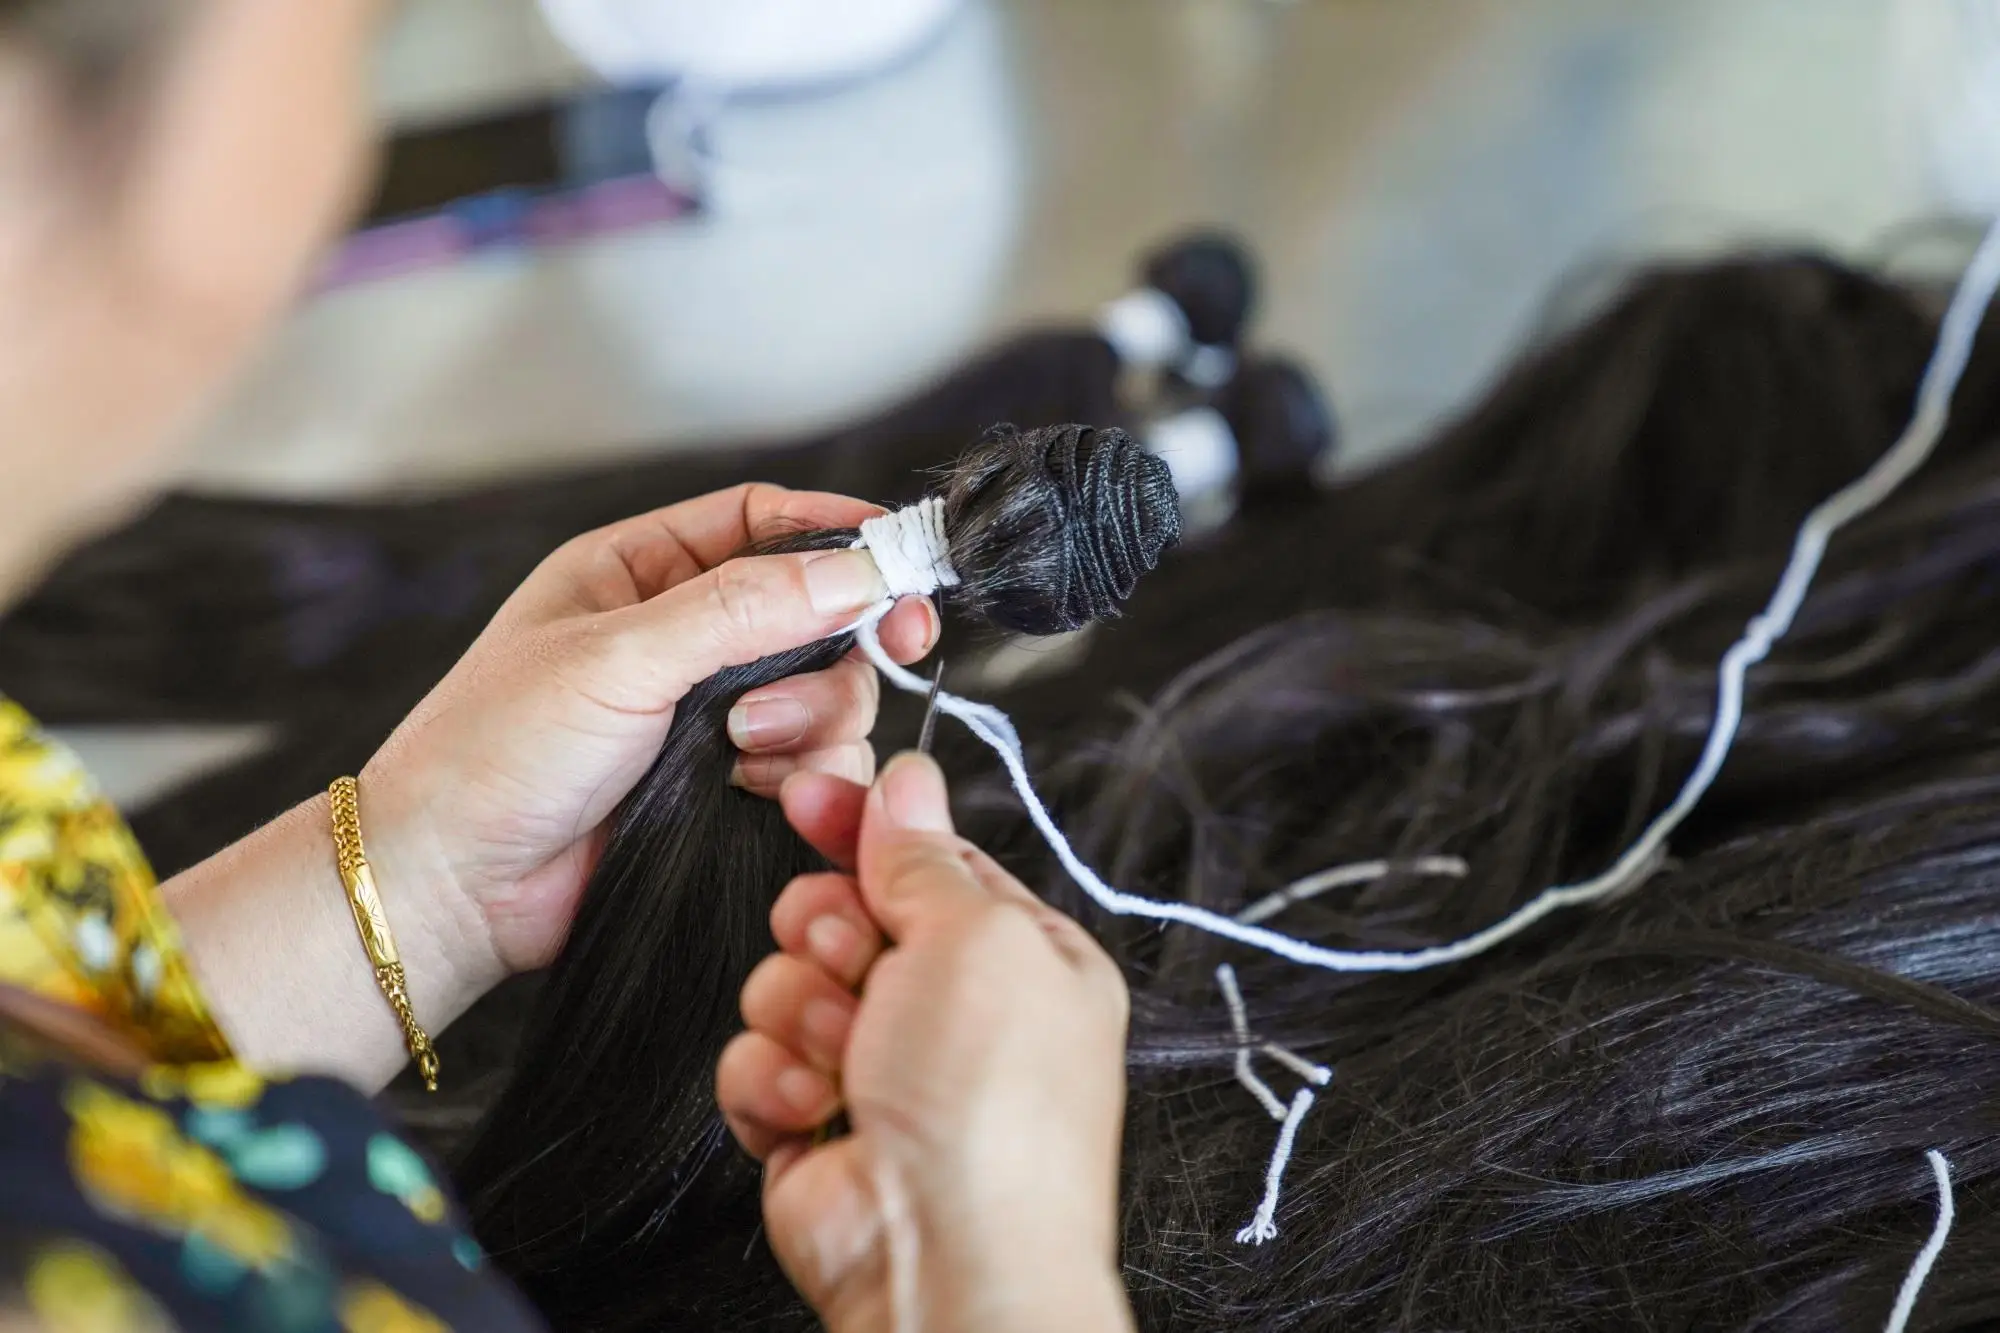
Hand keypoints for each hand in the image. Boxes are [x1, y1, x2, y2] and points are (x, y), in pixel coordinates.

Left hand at [362, 484, 937, 988]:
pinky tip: (755, 789)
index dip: (838, 532)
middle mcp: (686, 636)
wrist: (456, 886)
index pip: (763, 521)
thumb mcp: (617, 656)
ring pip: (830, 691)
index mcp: (642, 572)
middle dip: (846, 635)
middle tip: (897, 642)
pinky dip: (806, 774)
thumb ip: (742, 609)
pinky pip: (817, 764)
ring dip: (812, 716)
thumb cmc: (495, 752)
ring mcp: (713, 716)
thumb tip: (856, 571)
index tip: (903, 555)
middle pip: (819, 610)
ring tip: (744, 746)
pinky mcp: (731, 787)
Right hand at [717, 754, 1134, 1332]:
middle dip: (829, 929)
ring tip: (846, 1053)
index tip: (807, 796)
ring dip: (802, 1010)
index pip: (927, 860)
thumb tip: (907, 782)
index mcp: (1019, 957)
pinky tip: (817, 1107)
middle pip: (843, 912)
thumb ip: (926, 855)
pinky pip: (753, 1058)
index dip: (862, 826)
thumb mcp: (977, 938)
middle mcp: (952, 1011)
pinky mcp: (814, 1119)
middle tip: (854, 959)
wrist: (945, 1255)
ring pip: (786, 980)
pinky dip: (774, 1081)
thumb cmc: (995, 1113)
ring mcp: (880, 1067)